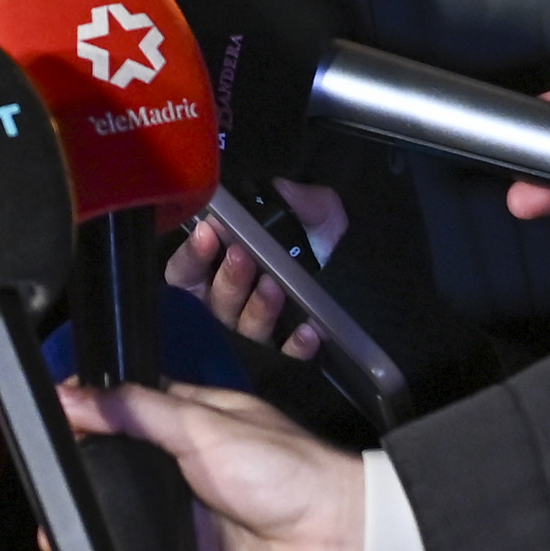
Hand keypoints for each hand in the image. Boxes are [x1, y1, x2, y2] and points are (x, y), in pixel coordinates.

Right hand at [59, 381, 362, 550]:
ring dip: (88, 545)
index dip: (80, 427)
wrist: (339, 544)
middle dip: (74, 499)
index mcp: (182, 433)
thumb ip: (136, 411)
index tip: (38, 435)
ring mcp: (180, 535)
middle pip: (107, 487)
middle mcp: (175, 484)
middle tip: (44, 511)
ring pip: (117, 539)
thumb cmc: (287, 470)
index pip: (117, 423)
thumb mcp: (206, 425)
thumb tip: (68, 393)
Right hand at [163, 181, 345, 358]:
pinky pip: (284, 358)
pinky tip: (307, 331)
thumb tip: (281, 190)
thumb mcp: (313, 213)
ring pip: (244, 330)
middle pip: (212, 302)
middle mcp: (229, 307)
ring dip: (257, 308)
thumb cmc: (320, 243)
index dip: (192, 254)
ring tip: (275, 287)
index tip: (207, 231)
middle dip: (227, 277)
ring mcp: (253, 337)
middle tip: (243, 256)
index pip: (187, 271)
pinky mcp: (283, 360)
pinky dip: (294, 346)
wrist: (362, 276)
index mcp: (219, 271)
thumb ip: (296, 199)